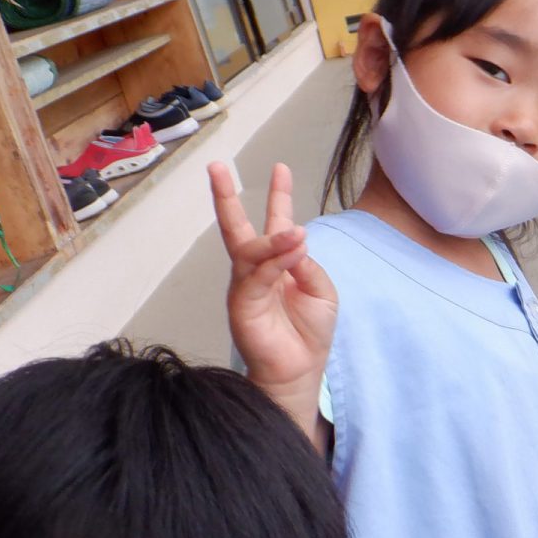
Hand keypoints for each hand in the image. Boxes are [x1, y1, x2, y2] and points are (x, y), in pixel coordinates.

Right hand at [211, 162, 336, 404]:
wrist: (299, 370)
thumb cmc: (310, 332)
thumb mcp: (321, 291)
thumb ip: (307, 264)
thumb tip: (294, 241)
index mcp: (278, 264)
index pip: (275, 223)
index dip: (279, 196)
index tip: (281, 168)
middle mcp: (256, 271)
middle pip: (237, 228)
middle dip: (226, 197)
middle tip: (217, 167)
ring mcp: (245, 286)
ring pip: (250, 251)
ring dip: (273, 239)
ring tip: (294, 231)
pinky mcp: (242, 304)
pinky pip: (257, 276)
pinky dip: (275, 261)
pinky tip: (293, 250)